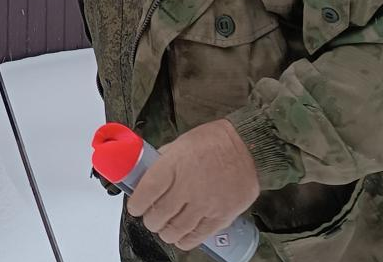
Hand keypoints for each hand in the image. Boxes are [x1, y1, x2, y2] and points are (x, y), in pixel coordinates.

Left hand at [126, 119, 259, 251]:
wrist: (247, 147)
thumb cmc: (214, 141)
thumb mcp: (181, 142)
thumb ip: (164, 160)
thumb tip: (150, 172)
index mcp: (174, 165)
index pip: (147, 191)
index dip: (137, 204)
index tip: (135, 207)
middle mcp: (188, 186)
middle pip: (159, 214)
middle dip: (150, 220)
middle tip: (150, 218)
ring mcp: (205, 203)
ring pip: (176, 229)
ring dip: (165, 232)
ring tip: (163, 228)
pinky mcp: (222, 216)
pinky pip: (198, 235)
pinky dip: (185, 240)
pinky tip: (180, 237)